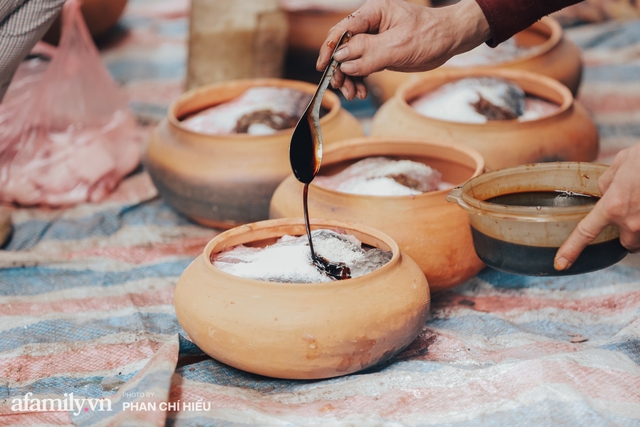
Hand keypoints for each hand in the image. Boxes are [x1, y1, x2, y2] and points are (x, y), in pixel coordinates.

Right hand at [316, 0, 490, 99]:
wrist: (450, 40)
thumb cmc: (430, 35)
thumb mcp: (398, 46)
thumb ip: (368, 53)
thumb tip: (342, 60)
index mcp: (372, 13)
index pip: (343, 30)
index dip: (330, 49)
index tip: (323, 67)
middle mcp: (370, 25)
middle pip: (344, 47)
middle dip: (340, 69)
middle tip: (342, 88)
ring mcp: (374, 40)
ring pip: (352, 60)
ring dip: (350, 79)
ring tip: (355, 95)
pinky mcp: (380, 53)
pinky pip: (363, 67)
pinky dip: (360, 80)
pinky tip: (362, 92)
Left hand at [555, 143, 639, 270]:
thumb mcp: (619, 165)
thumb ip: (607, 184)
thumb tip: (606, 193)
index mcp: (613, 206)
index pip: (585, 233)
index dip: (571, 250)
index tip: (560, 264)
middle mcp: (632, 221)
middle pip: (626, 243)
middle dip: (627, 234)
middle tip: (632, 214)